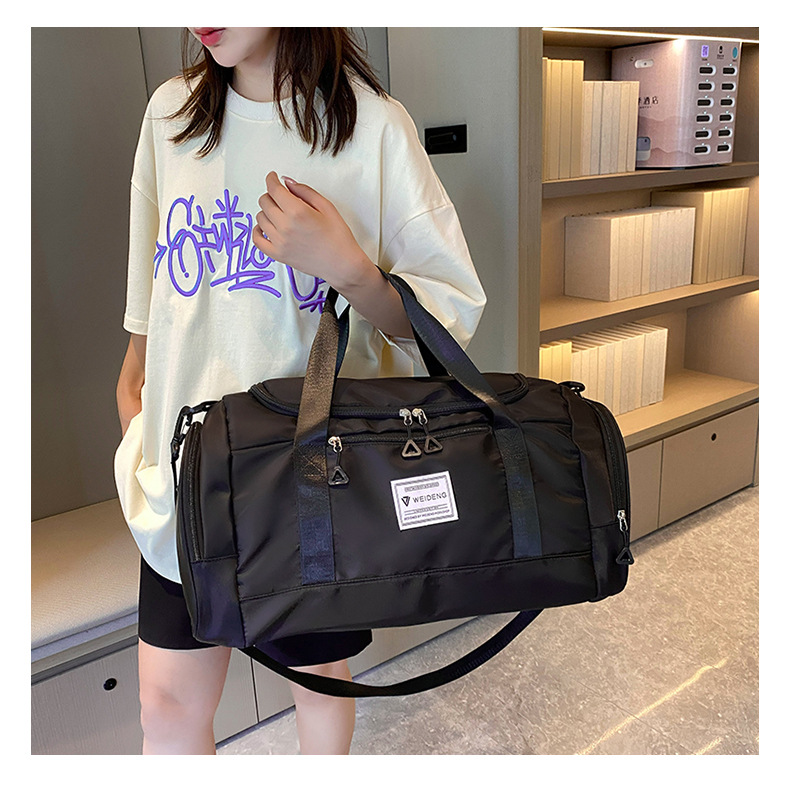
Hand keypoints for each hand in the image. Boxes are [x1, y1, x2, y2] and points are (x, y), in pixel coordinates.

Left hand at [252, 171, 369, 288]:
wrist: (342, 265)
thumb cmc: (338, 238)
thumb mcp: (327, 207)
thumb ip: (305, 191)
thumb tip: (287, 183)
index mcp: (298, 212)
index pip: (274, 189)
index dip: (271, 180)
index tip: (272, 178)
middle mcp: (285, 226)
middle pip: (265, 202)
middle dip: (271, 195)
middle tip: (280, 196)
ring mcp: (279, 242)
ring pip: (260, 218)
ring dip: (267, 211)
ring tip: (279, 213)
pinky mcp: (278, 255)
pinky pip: (257, 240)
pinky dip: (257, 231)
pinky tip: (265, 227)